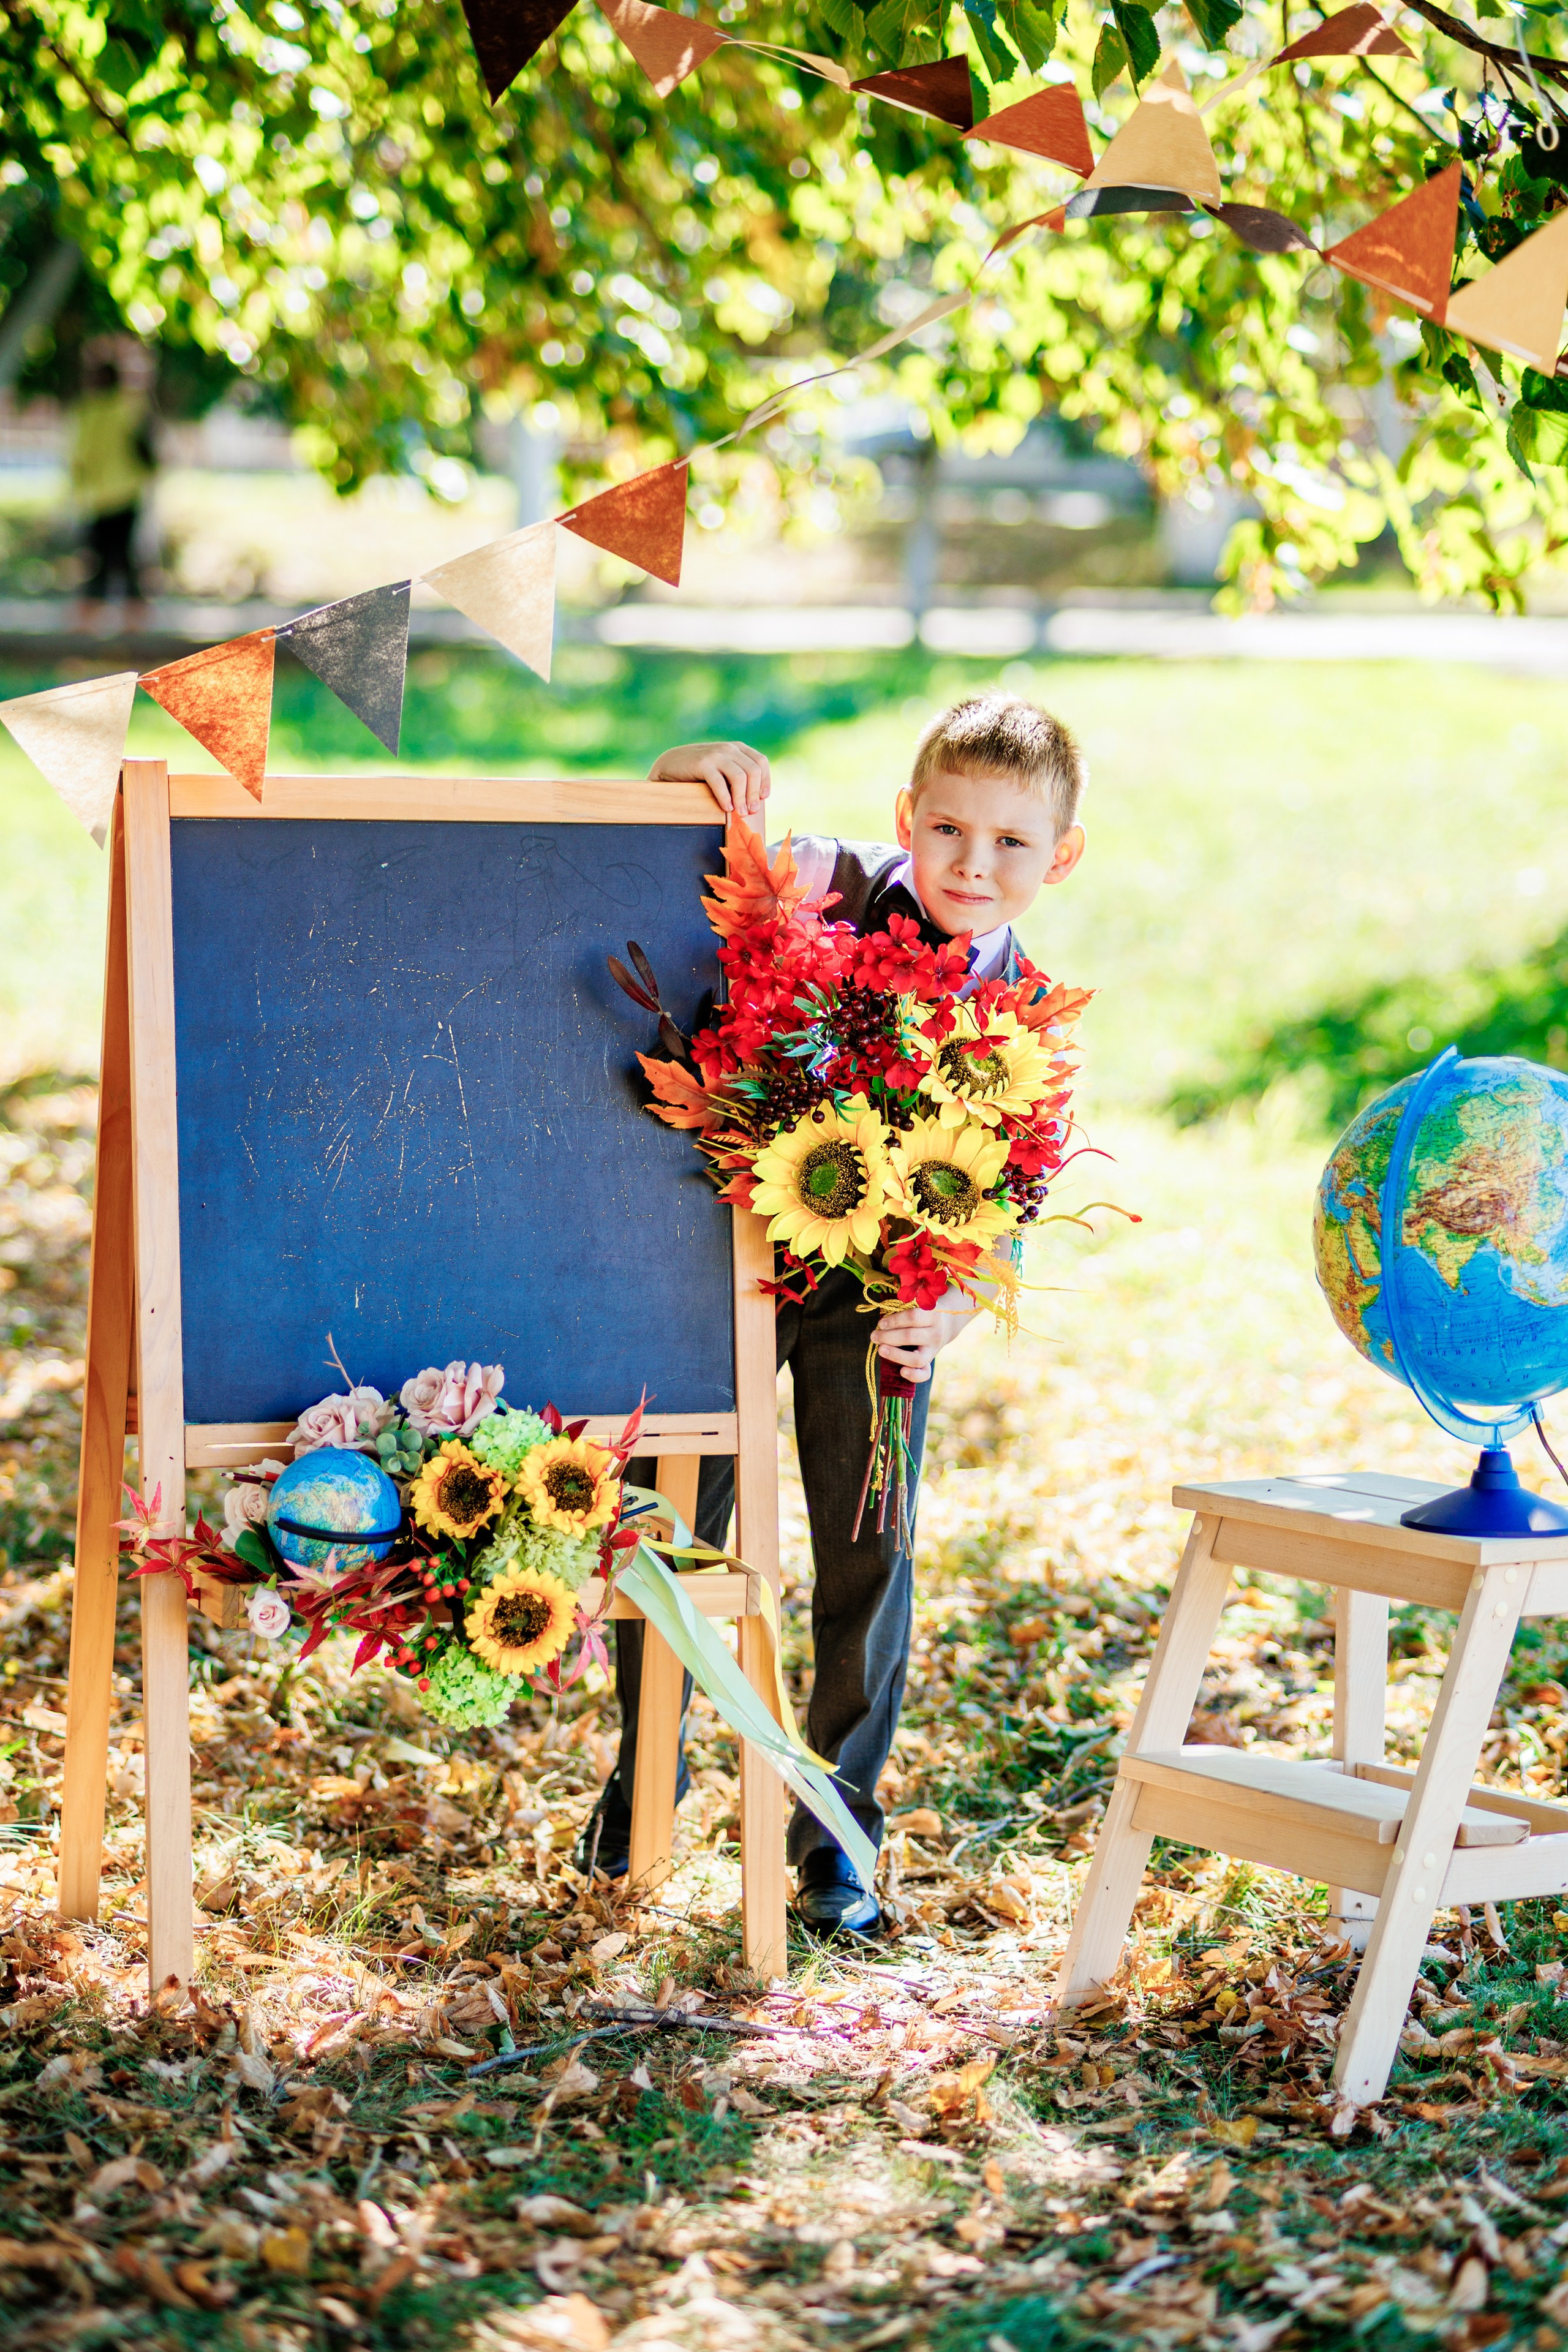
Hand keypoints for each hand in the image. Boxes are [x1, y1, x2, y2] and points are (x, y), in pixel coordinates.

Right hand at [648, 740, 770, 817]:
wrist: (670, 764)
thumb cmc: (699, 773)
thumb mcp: (722, 769)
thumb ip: (737, 776)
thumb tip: (756, 800)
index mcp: (737, 748)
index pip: (760, 762)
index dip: (764, 781)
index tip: (762, 798)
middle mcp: (729, 749)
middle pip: (753, 771)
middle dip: (754, 794)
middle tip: (751, 811)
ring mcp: (716, 754)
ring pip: (740, 777)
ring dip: (742, 798)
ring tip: (739, 813)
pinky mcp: (702, 763)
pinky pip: (720, 783)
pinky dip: (725, 798)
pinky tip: (726, 808)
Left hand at [875, 1290, 979, 1382]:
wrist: (946, 1323)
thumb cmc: (923, 1312)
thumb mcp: (918, 1304)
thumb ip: (903, 1308)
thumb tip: (881, 1322)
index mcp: (932, 1315)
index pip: (912, 1317)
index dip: (894, 1320)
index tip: (881, 1323)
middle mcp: (935, 1333)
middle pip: (910, 1336)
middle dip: (888, 1337)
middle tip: (874, 1336)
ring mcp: (933, 1349)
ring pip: (916, 1358)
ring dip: (896, 1355)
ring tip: (881, 1349)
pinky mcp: (930, 1361)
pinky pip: (925, 1374)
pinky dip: (914, 1375)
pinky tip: (901, 1371)